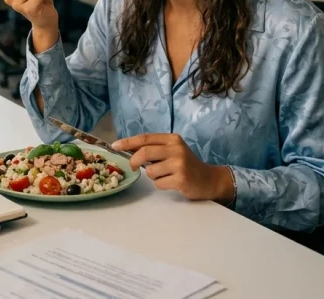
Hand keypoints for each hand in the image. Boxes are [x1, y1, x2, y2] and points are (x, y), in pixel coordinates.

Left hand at [113, 133, 234, 203]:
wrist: (208, 179)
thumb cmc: (186, 165)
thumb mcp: (172, 151)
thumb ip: (154, 149)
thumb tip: (128, 149)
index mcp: (172, 139)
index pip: (145, 138)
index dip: (128, 142)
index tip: (115, 146)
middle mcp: (176, 149)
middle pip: (145, 152)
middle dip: (134, 160)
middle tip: (133, 166)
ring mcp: (179, 164)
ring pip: (150, 171)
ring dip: (152, 176)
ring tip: (165, 176)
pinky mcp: (181, 179)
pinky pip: (158, 183)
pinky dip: (160, 185)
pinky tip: (172, 183)